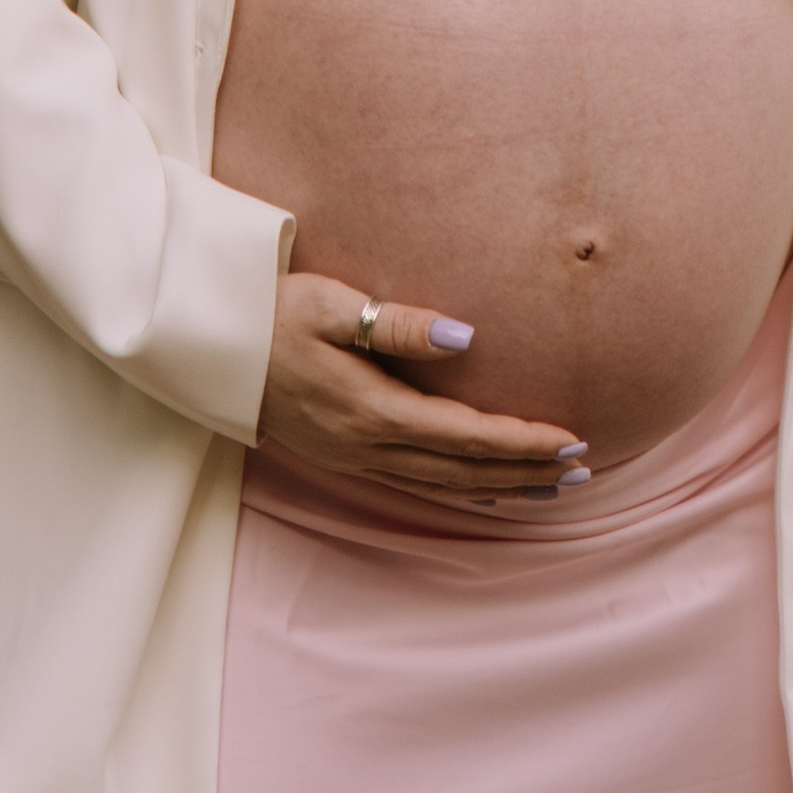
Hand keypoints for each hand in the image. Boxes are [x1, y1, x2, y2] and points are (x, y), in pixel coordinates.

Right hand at [256, 271, 588, 501]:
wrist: (208, 344)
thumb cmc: (269, 311)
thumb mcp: (330, 304)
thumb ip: (400, 325)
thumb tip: (467, 337)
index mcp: (371, 409)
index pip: (465, 435)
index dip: (521, 441)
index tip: (571, 438)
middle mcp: (366, 444)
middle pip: (463, 470)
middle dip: (526, 472)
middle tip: (584, 470)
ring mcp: (353, 456)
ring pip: (443, 483)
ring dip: (500, 487)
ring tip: (552, 487)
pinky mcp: (343, 455)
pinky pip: (417, 482)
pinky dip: (460, 488)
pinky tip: (483, 487)